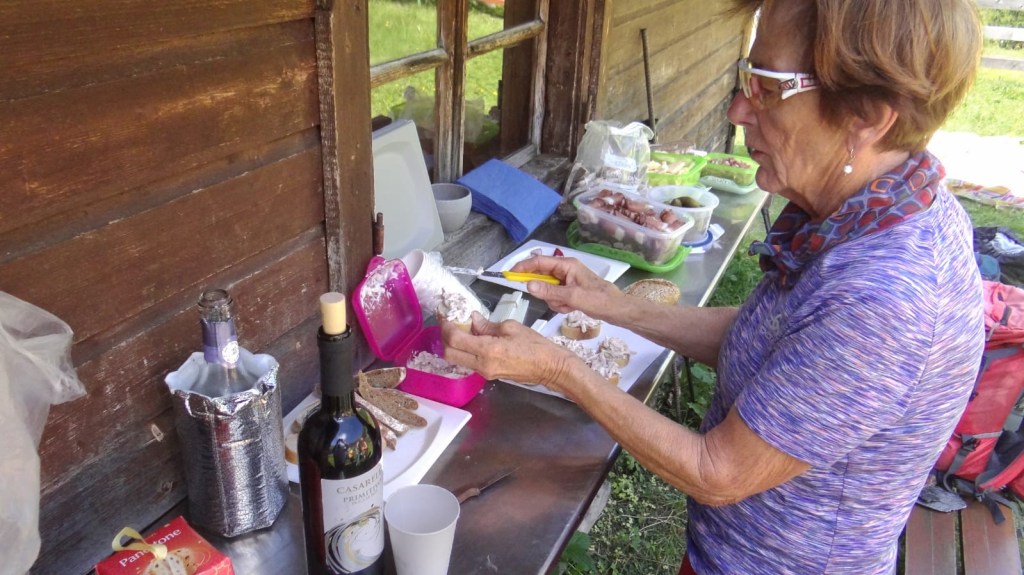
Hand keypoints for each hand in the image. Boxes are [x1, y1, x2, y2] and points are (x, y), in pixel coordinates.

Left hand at [441, 312, 579, 391]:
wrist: (550, 367)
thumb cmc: (535, 345)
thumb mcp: (511, 327)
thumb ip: (487, 325)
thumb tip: (473, 320)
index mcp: (488, 350)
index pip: (455, 339)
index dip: (446, 326)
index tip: (446, 315)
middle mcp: (482, 365)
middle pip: (449, 354)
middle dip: (445, 337)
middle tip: (449, 323)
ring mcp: (484, 372)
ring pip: (457, 359)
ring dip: (453, 344)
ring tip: (459, 329)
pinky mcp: (488, 375)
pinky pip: (468, 362)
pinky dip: (464, 350)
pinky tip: (471, 339)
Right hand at [508, 255, 620, 316]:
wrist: (616, 309)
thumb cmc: (598, 299)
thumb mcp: (572, 297)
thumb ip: (549, 291)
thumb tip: (528, 285)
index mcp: (566, 264)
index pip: (539, 262)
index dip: (523, 267)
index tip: (510, 274)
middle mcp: (565, 269)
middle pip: (541, 277)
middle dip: (545, 292)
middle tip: (556, 300)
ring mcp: (566, 280)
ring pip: (547, 290)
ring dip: (553, 300)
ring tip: (568, 306)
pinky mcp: (569, 290)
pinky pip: (554, 297)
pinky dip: (559, 304)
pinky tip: (570, 308)